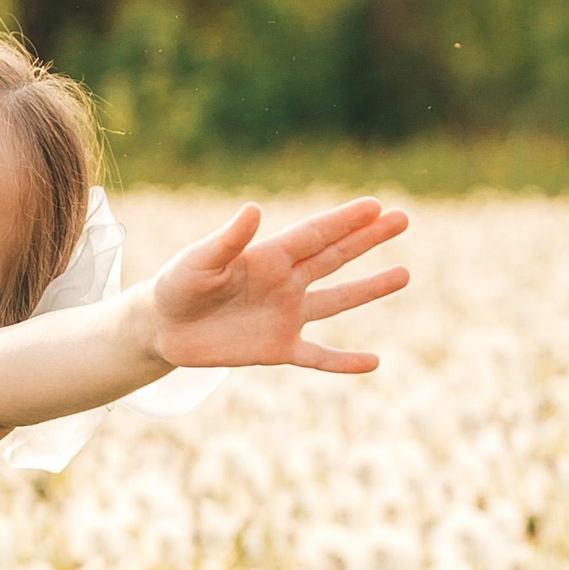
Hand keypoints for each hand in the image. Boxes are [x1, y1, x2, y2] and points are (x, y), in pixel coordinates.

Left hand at [142, 198, 410, 373]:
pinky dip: (343, 362)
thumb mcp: (198, 261)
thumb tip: (254, 209)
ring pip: (336, 301)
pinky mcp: (278, 348)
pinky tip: (373, 363)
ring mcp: (285, 315)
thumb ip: (228, 241)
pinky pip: (318, 356)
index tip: (376, 206)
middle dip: (368, 239)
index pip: (315, 235)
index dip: (346, 221)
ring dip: (369, 288)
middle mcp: (284, 282)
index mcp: (268, 256)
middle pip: (335, 257)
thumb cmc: (177, 285)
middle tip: (403, 218)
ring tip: (404, 274)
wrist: (163, 327)